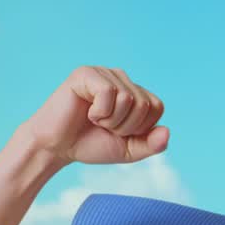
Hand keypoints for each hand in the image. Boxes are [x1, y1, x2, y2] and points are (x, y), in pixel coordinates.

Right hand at [20, 65, 168, 165]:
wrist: (57, 148)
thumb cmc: (91, 144)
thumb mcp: (128, 150)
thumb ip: (151, 145)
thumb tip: (167, 132)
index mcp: (134, 93)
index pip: (157, 107)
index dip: (141, 128)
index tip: (119, 132)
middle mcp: (122, 79)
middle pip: (144, 104)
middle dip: (125, 126)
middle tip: (104, 127)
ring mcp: (104, 73)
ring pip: (128, 99)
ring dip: (111, 120)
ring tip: (95, 120)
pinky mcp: (86, 73)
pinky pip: (108, 92)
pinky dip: (100, 111)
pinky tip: (87, 111)